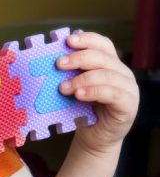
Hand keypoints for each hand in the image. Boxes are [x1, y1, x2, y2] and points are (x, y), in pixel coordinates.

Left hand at [57, 31, 138, 154]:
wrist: (93, 136)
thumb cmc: (82, 109)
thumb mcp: (74, 86)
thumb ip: (69, 73)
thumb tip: (49, 60)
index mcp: (110, 64)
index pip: (103, 44)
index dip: (87, 39)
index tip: (68, 40)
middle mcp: (122, 73)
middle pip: (103, 57)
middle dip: (79, 58)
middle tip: (58, 64)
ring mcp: (128, 88)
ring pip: (108, 74)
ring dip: (82, 79)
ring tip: (64, 87)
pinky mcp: (128, 105)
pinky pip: (113, 94)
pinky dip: (94, 92)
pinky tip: (79, 95)